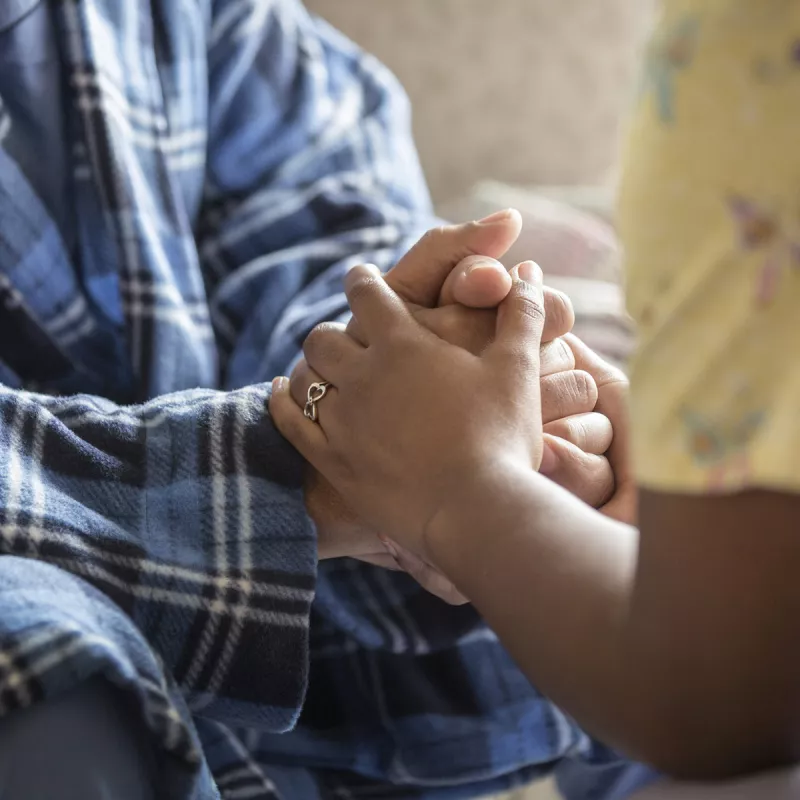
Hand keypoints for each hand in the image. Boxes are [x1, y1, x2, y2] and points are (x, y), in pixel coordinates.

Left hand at [270, 262, 548, 558]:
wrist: (477, 511)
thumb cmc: (502, 436)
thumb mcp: (518, 368)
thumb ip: (522, 314)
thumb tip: (530, 268)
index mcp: (404, 343)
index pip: (367, 292)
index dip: (363, 279)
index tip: (363, 276)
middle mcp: (362, 375)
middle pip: (323, 336)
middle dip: (334, 329)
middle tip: (347, 334)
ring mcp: (341, 420)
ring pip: (302, 377)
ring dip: (310, 366)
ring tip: (323, 367)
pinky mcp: (332, 461)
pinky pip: (289, 422)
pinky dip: (279, 402)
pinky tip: (279, 391)